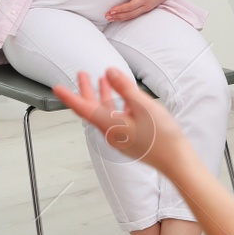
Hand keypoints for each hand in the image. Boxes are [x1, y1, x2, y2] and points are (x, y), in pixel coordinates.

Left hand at [52, 69, 191, 175]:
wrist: (177, 162)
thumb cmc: (163, 138)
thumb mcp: (143, 106)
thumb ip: (125, 88)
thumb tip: (109, 72)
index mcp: (110, 125)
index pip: (83, 108)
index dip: (69, 96)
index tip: (56, 87)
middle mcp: (111, 132)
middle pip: (92, 109)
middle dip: (86, 90)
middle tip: (82, 74)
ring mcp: (121, 137)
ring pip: (105, 113)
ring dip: (102, 95)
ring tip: (102, 79)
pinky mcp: (130, 139)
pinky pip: (115, 118)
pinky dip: (114, 104)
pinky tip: (123, 98)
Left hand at [105, 0, 175, 22]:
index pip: (131, 6)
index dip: (120, 9)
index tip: (111, 10)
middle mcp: (146, 6)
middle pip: (130, 14)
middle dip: (118, 16)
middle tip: (107, 16)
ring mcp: (147, 9)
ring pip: (132, 16)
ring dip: (120, 18)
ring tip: (110, 19)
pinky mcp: (146, 9)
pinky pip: (134, 15)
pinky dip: (126, 17)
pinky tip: (119, 18)